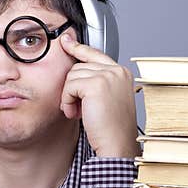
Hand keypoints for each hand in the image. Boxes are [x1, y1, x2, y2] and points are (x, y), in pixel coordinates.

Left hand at [58, 33, 140, 157]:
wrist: (116, 145)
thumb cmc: (110, 128)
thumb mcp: (105, 99)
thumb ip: (95, 81)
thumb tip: (75, 67)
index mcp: (122, 73)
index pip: (95, 54)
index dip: (78, 48)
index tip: (66, 42)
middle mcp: (117, 71)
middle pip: (79, 66)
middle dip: (72, 88)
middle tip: (78, 108)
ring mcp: (108, 76)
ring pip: (72, 76)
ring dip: (69, 96)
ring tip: (79, 112)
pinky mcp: (96, 84)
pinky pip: (69, 86)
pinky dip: (67, 101)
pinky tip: (76, 113)